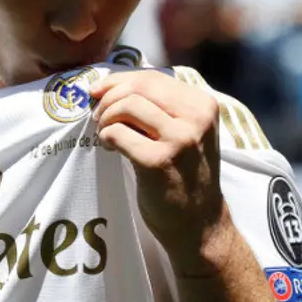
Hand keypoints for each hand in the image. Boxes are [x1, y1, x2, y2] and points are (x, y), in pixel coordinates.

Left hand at [90, 70, 231, 275]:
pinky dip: (106, 136)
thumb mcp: (186, 131)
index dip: (119, 80)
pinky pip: (118, 133)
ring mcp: (180, 139)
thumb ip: (160, 107)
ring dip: (106, 117)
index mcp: (203, 104)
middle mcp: (196, 117)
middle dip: (109, 97)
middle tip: (98, 115)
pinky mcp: (158, 161)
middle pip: (138, 87)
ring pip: (127, 105)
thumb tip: (108, 84)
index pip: (153, 77)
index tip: (99, 92)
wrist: (199, 224)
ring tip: (104, 132)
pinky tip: (109, 147)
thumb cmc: (185, 175)